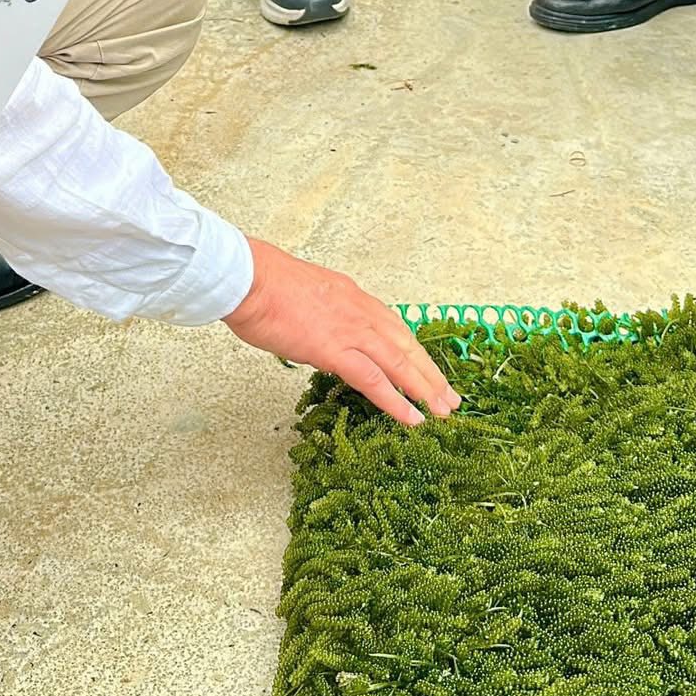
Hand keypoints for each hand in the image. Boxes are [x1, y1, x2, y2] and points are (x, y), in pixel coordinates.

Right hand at [223, 237, 460, 426]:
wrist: (247, 277)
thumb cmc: (260, 283)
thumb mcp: (301, 293)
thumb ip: (319, 313)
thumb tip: (321, 331)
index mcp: (351, 295)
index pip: (392, 326)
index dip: (412, 350)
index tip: (426, 368)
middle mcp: (359, 310)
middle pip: (405, 344)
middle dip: (429, 372)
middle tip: (449, 397)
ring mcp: (350, 329)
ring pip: (399, 362)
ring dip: (424, 388)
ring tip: (442, 411)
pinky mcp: (334, 349)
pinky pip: (373, 379)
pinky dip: (395, 400)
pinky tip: (411, 418)